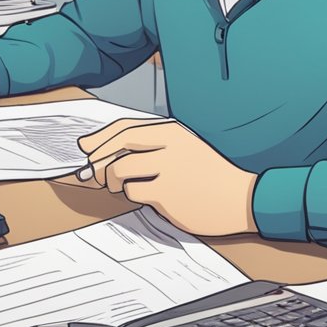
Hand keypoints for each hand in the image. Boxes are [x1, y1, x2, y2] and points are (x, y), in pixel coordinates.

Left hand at [69, 118, 259, 236]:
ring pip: (119, 171)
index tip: (84, 147)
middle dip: (97, 160)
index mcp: (172, 131)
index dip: (99, 137)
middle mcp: (168, 146)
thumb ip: (148, 145)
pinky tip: (149, 197)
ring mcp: (167, 169)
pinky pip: (132, 192)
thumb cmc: (208, 173)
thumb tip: (102, 149)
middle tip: (92, 174)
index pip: (124, 128)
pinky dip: (133, 195)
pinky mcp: (166, 194)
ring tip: (126, 187)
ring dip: (115, 182)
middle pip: (117, 146)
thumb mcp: (183, 148)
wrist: (242, 198)